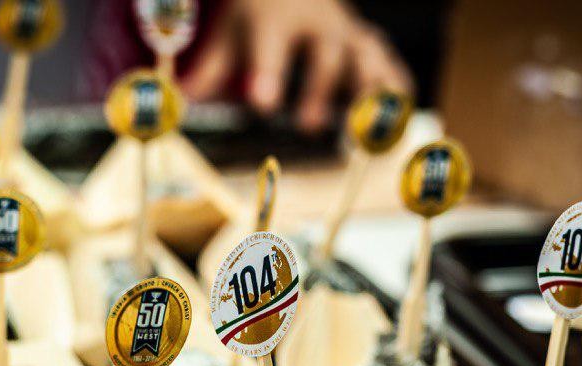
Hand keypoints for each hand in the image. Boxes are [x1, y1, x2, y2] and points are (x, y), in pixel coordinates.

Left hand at [181, 0, 410, 132]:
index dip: (268, 75)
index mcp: (277, 20)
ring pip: (366, 58)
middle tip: (306, 128)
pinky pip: (390, 64)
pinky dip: (396, 88)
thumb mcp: (229, 38)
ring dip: (368, 94)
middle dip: (318, 90)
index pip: (271, 48)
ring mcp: (349, 34)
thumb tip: (182, 101)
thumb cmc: (259, 18)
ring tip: (366, 132)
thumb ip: (210, 73)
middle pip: (325, 56)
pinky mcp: (369, 45)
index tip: (261, 105)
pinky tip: (400, 117)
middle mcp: (319, 25)